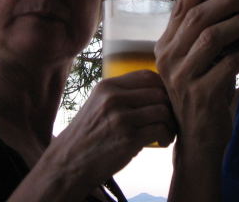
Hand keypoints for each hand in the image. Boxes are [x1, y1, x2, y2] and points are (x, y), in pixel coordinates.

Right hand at [43, 70, 175, 193]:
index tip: (163, 101)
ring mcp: (121, 118)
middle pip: (159, 92)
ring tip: (166, 132)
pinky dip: (166, 136)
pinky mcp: (128, 138)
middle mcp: (113, 98)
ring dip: (170, 123)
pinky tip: (161, 142)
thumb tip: (155, 89)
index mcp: (107, 86)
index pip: (146, 75)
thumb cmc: (87, 135)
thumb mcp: (97, 104)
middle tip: (168, 119)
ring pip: (162, 110)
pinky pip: (160, 130)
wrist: (68, 163)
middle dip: (169, 106)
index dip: (161, 87)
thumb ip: (120, 94)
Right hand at [155, 0, 238, 147]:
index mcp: (165, 46)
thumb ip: (204, 38)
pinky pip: (231, 62)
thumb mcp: (196, 63)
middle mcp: (168, 58)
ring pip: (214, 36)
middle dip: (230, 1)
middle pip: (199, 17)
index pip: (180, 8)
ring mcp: (182, 76)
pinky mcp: (202, 93)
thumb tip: (238, 7)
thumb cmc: (201, 94)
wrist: (197, 140)